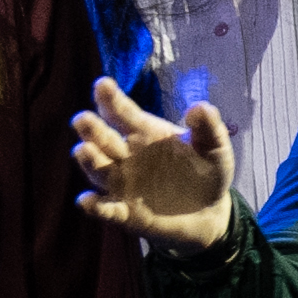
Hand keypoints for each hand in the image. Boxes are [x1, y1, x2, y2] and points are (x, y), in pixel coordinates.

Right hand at [67, 81, 245, 247]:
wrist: (209, 211)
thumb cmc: (207, 172)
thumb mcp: (215, 148)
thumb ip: (209, 128)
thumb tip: (199, 107)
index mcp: (145, 133)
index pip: (124, 113)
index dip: (112, 100)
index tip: (102, 85)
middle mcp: (127, 156)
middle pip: (104, 139)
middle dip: (91, 130)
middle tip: (82, 119)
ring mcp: (123, 184)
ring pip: (99, 170)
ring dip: (90, 162)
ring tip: (83, 151)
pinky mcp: (125, 212)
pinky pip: (107, 208)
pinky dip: (96, 206)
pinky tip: (87, 201)